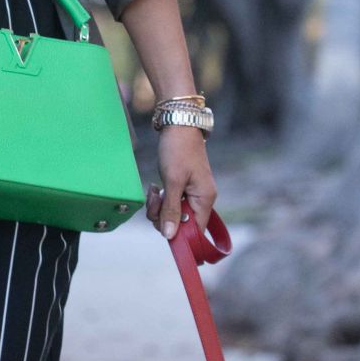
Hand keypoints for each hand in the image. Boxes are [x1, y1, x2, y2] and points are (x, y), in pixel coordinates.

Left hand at [145, 126, 216, 241]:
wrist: (178, 124)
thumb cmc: (178, 150)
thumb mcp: (173, 181)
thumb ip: (171, 210)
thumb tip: (170, 236)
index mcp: (204, 199)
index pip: (196, 231)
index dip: (180, 236)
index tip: (163, 229)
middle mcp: (200, 199)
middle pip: (181, 224)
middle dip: (163, 217)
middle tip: (155, 201)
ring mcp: (191, 194)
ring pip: (172, 215)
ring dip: (159, 207)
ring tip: (154, 191)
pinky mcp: (181, 188)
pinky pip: (169, 203)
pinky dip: (160, 199)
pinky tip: (155, 187)